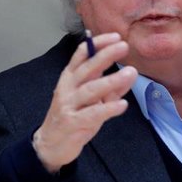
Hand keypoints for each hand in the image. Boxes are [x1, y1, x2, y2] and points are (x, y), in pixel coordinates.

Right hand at [32, 32, 136, 173]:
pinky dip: (108, 108)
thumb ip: (111, 88)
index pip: (82, 54)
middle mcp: (68, 88)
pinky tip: (122, 104)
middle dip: (105, 55)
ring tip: (131, 72)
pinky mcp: (72, 123)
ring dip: (112, 80)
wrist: (50, 144)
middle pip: (87, 68)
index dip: (98, 44)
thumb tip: (131, 73)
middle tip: (124, 46)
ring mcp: (68, 105)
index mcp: (70, 77)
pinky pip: (92, 114)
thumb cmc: (74, 116)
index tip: (116, 36)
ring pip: (90, 89)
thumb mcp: (92, 99)